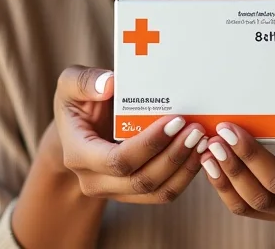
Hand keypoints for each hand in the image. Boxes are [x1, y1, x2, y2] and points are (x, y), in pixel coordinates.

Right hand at [53, 65, 207, 203]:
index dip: (150, 144)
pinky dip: (184, 175)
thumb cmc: (78, 100)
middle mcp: (95, 181)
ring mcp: (115, 191)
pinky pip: (162, 192)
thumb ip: (86, 82)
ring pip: (157, 191)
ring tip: (203, 141)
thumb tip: (109, 84)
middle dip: (174, 155)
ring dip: (184, 168)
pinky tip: (199, 153)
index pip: (118, 160)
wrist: (78, 128)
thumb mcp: (71, 83)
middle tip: (196, 129)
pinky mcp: (133, 192)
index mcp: (79, 155)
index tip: (175, 120)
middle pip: (141, 180)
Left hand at [199, 90, 274, 225]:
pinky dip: (224, 186)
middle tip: (213, 140)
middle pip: (262, 197)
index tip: (230, 130)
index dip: (252, 156)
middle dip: (234, 168)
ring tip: (207, 152)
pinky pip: (243, 207)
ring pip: (248, 206)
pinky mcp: (272, 214)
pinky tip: (211, 165)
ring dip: (224, 180)